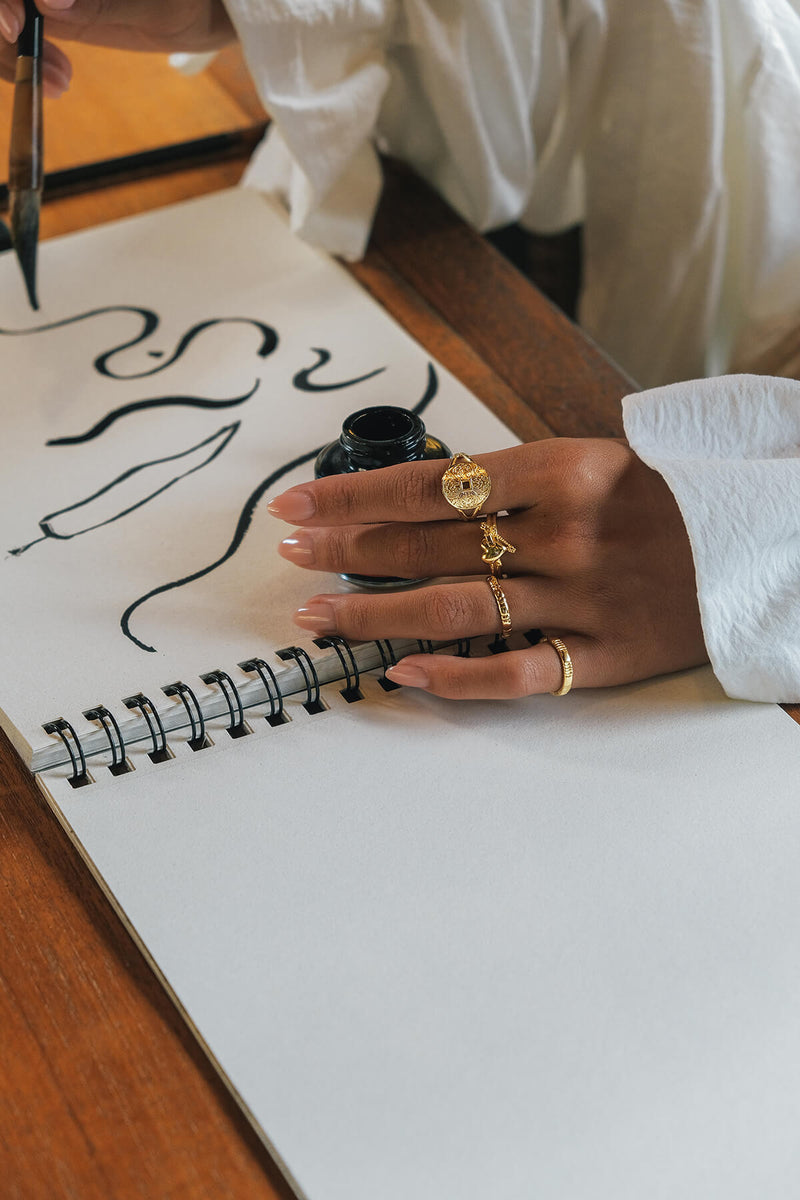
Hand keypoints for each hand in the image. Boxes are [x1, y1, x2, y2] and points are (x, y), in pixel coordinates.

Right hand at [0, 0, 234, 96]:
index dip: (2, 0)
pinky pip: (18, 34)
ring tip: (59, 82)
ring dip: (13, 52)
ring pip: (6, 17)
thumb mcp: (155, 4)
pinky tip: (58, 78)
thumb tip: (48, 0)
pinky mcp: (52, 9)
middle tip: (39, 64)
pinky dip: (26, 59)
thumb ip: (102, 2)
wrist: (202, 10)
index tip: (18, 26)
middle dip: (5, 27)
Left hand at [268, 439, 708, 699]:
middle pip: (427, 547)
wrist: (760, 543)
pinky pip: (516, 673)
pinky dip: (454, 676)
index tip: (297, 505)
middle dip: (345, 551)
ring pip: (454, 610)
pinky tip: (401, 671)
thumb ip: (514, 480)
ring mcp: (581, 601)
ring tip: (316, 615)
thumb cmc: (668, 497)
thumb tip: (419, 497)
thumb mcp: (596, 459)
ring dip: (374, 614)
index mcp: (561, 472)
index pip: (428, 486)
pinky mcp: (603, 657)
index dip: (352, 498)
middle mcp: (563, 536)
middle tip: (288, 555)